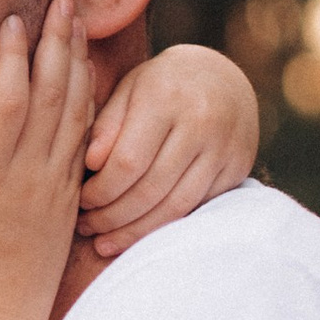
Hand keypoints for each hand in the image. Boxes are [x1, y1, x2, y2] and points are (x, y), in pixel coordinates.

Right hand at [0, 2, 91, 319]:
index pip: (8, 106)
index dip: (13, 60)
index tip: (13, 20)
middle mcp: (28, 178)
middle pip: (51, 98)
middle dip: (57, 44)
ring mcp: (55, 188)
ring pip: (75, 113)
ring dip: (77, 64)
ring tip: (79, 20)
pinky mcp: (70, 198)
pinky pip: (86, 139)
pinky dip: (89, 102)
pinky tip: (87, 72)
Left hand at [79, 44, 260, 259]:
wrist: (223, 77)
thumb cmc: (161, 85)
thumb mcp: (129, 90)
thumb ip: (107, 126)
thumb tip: (90, 166)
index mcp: (166, 97)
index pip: (127, 163)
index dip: (100, 191)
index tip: (81, 201)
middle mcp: (201, 122)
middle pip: (150, 190)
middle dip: (113, 217)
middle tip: (88, 228)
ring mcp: (225, 147)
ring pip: (176, 206)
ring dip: (137, 232)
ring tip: (105, 242)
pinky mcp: (238, 167)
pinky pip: (197, 207)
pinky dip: (165, 226)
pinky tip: (139, 233)